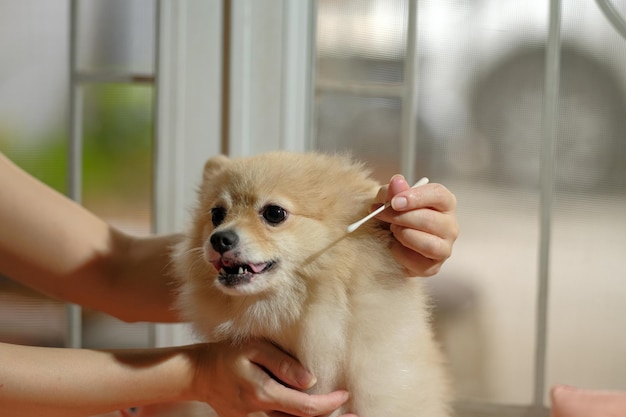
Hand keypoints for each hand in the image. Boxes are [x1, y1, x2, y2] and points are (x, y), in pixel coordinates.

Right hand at [192, 339, 355, 416]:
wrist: (198, 373)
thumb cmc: (227, 354)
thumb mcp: (254, 349)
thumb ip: (283, 364)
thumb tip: (311, 380)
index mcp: (263, 394)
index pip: (305, 406)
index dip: (329, 404)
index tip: (345, 395)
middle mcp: (260, 413)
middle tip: (355, 416)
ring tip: (341, 416)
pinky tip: (312, 415)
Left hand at [375, 175, 458, 276]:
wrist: (386, 239)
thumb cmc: (394, 215)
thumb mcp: (390, 199)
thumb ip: (393, 191)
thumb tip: (397, 182)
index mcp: (444, 203)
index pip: (439, 195)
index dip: (416, 197)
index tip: (395, 202)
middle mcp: (450, 226)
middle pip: (429, 220)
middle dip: (401, 217)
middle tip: (382, 215)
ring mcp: (445, 248)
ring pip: (427, 243)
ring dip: (403, 235)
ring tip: (392, 230)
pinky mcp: (433, 267)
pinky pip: (416, 261)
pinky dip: (399, 253)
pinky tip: (393, 246)